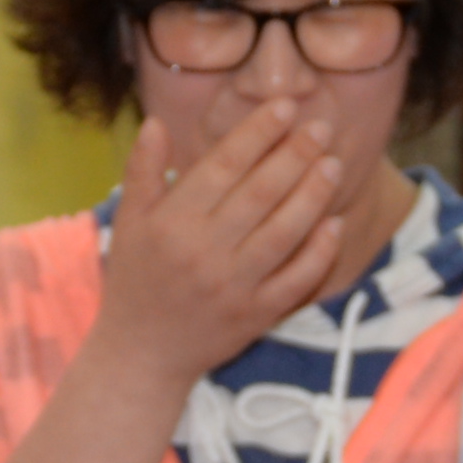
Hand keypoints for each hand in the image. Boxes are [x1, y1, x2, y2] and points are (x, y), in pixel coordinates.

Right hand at [97, 96, 353, 386]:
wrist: (142, 354)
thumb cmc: (136, 280)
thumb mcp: (128, 223)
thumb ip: (143, 171)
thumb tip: (157, 123)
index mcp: (173, 223)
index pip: (224, 166)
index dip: (258, 132)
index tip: (285, 107)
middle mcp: (205, 252)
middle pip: (262, 193)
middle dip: (296, 154)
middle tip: (321, 127)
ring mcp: (234, 286)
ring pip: (285, 232)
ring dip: (314, 195)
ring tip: (332, 164)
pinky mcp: (256, 316)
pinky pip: (296, 280)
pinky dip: (319, 252)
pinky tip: (334, 225)